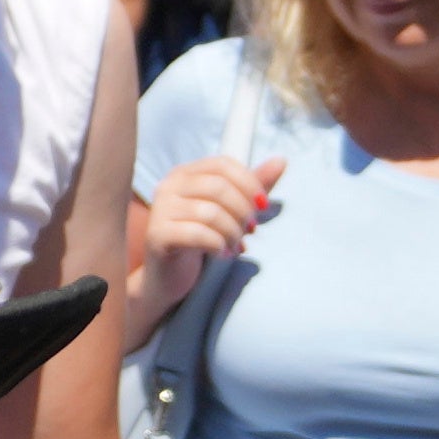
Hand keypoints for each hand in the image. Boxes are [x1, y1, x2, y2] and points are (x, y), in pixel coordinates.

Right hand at [123, 151, 276, 313]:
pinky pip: (197, 234)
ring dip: (232, 231)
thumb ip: (252, 187)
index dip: (249, 183)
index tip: (262, 206)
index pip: (222, 165)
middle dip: (242, 210)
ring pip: (210, 212)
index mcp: (185, 174)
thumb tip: (281, 161)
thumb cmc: (199, 241)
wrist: (167, 277)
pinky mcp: (157, 235)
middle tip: (249, 230)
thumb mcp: (230, 210)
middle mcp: (168, 187)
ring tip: (235, 244)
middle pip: (218, 187)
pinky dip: (217, 245)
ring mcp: (160, 210)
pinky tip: (220, 253)